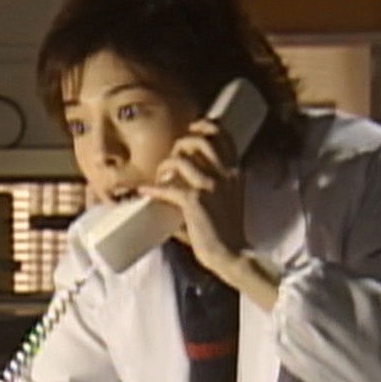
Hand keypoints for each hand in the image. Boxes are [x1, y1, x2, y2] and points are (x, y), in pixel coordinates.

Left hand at [140, 118, 246, 278]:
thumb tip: (177, 183)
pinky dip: (153, 188)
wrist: (232, 255)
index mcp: (235, 172)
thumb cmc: (225, 233)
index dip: (203, 126)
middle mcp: (225, 174)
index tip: (188, 132)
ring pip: (182, 158)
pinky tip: (145, 191)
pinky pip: (168, 186)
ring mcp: (211, 186)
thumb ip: (207, 187)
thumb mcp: (225, 201)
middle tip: (171, 160)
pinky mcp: (195, 201)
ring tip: (160, 177)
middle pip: (200, 139)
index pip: (222, 135)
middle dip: (181, 143)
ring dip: (165, 165)